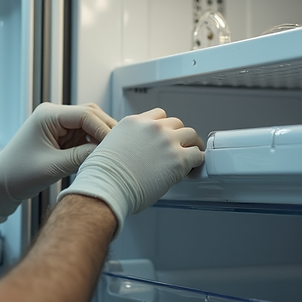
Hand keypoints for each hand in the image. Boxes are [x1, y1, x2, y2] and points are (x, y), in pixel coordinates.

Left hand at [0, 103, 116, 222]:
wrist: (1, 185)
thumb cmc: (17, 174)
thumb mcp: (53, 167)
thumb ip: (80, 157)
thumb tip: (105, 153)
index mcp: (48, 115)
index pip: (85, 115)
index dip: (104, 129)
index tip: (116, 146)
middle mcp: (54, 115)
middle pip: (91, 116)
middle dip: (106, 132)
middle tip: (121, 150)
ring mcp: (58, 125)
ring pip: (90, 125)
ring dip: (100, 138)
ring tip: (112, 155)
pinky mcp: (61, 137)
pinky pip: (84, 136)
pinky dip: (93, 145)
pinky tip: (100, 157)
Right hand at [57, 108, 203, 236]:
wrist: (107, 186)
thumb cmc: (104, 174)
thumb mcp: (110, 146)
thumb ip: (127, 142)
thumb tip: (135, 151)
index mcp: (133, 123)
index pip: (157, 115)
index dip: (163, 127)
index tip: (165, 136)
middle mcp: (151, 128)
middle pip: (176, 123)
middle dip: (178, 135)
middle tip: (179, 147)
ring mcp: (166, 141)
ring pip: (190, 135)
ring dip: (191, 145)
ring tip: (191, 156)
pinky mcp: (178, 158)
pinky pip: (198, 155)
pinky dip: (197, 161)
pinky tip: (193, 168)